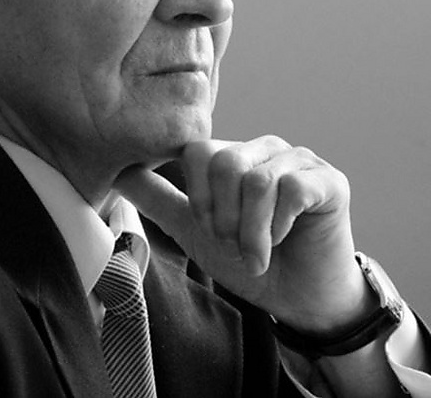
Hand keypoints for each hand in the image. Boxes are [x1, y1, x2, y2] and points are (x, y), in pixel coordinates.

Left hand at [116, 135, 371, 333]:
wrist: (299, 299)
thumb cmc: (248, 261)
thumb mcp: (194, 230)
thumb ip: (159, 199)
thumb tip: (118, 172)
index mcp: (233, 154)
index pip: (197, 150)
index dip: (198, 196)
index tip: (210, 228)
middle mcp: (265, 149)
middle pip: (226, 162)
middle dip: (224, 216)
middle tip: (235, 242)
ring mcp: (299, 160)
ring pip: (257, 180)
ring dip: (251, 231)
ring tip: (258, 251)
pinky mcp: (329, 180)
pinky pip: (292, 190)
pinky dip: (279, 227)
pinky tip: (285, 240)